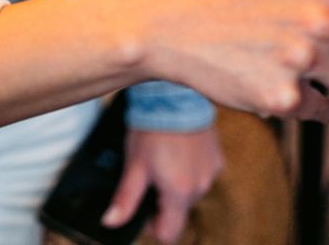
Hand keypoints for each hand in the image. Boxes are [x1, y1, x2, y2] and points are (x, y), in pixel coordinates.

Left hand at [104, 126, 225, 242]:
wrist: (173, 97)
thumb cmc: (152, 130)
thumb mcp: (134, 166)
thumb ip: (125, 199)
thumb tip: (111, 222)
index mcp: (179, 194)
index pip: (170, 233)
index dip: (153, 226)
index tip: (144, 210)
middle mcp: (200, 187)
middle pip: (179, 210)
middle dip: (163, 200)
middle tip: (148, 175)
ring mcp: (211, 172)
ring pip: (191, 192)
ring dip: (177, 184)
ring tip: (163, 159)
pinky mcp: (217, 158)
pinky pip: (201, 174)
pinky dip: (189, 170)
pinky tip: (177, 151)